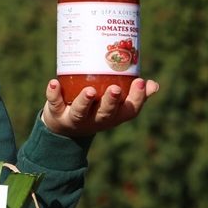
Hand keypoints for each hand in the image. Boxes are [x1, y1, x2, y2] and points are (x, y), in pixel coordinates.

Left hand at [41, 78, 158, 137]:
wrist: (64, 125)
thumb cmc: (96, 108)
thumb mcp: (116, 105)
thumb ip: (133, 94)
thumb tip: (154, 84)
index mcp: (113, 116)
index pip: (129, 111)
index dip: (137, 98)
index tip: (141, 82)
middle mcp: (96, 120)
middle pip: (105, 113)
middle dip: (111, 102)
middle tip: (115, 89)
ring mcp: (76, 118)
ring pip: (81, 112)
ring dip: (84, 101)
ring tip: (89, 90)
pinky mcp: (57, 113)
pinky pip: (55, 104)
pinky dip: (53, 94)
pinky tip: (54, 83)